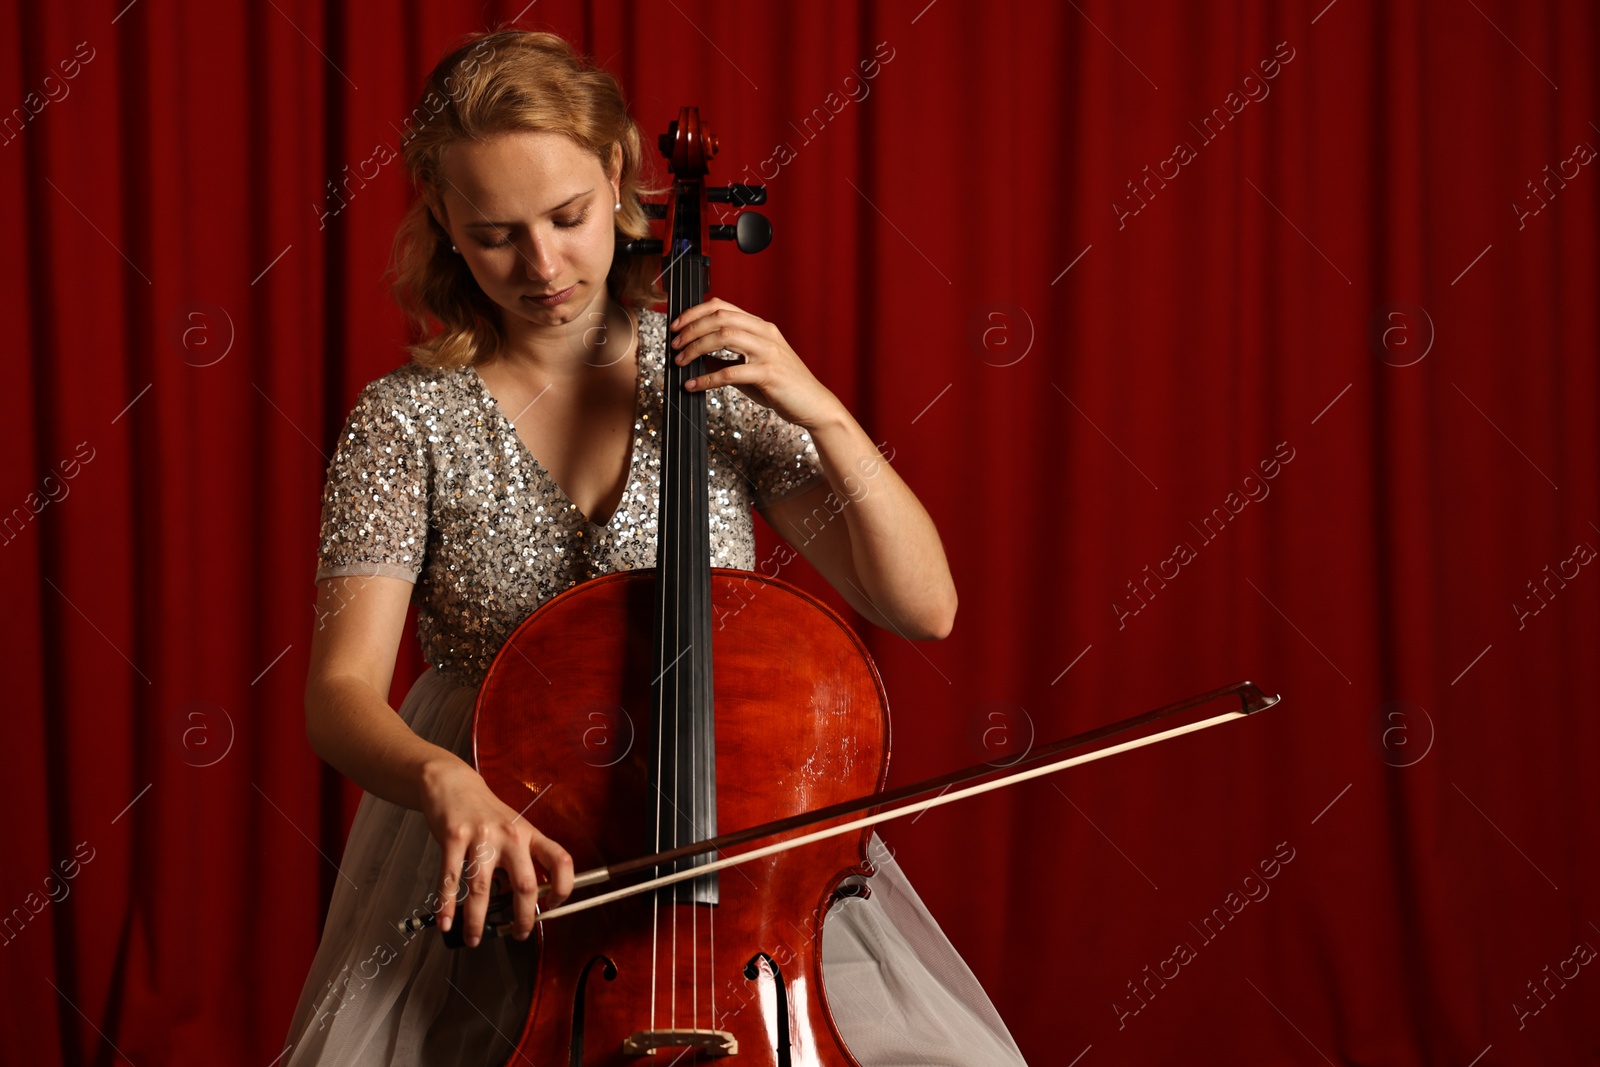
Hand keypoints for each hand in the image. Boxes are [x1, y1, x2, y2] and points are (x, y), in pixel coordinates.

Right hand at [419, 759, 573, 946]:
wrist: (453, 784)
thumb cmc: (486, 812)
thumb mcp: (513, 828)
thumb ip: (521, 858)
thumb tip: (525, 900)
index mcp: (529, 834)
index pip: (560, 860)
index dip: (564, 886)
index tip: (554, 905)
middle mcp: (510, 835)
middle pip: (524, 884)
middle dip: (523, 916)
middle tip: (519, 933)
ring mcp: (481, 837)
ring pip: (483, 888)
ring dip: (477, 920)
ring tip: (475, 938)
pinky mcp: (453, 838)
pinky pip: (451, 879)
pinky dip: (447, 905)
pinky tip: (446, 921)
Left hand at [669, 298, 844, 428]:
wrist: (814, 405)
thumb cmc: (783, 387)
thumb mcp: (752, 367)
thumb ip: (726, 359)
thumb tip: (696, 357)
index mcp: (760, 327)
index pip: (722, 307)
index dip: (694, 313)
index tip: (677, 325)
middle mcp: (764, 333)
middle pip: (719, 317)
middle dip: (691, 329)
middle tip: (675, 345)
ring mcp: (768, 352)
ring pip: (723, 337)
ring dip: (696, 348)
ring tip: (680, 361)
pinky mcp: (769, 374)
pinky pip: (730, 371)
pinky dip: (707, 378)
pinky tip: (694, 385)